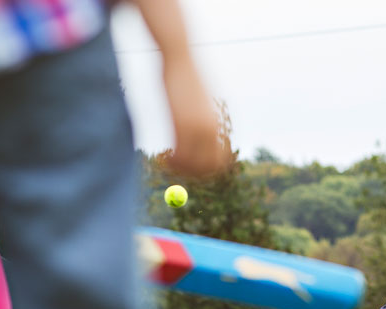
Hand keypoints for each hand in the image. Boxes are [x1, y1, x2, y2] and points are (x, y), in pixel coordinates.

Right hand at [162, 57, 228, 176]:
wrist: (180, 58)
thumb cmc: (187, 77)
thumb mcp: (199, 101)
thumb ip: (203, 119)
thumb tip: (201, 133)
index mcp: (217, 125)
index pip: (221, 160)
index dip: (207, 170)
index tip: (192, 168)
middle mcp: (212, 129)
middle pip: (209, 167)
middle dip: (194, 173)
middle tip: (178, 169)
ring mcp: (198, 127)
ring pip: (194, 164)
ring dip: (181, 170)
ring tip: (169, 164)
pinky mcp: (183, 123)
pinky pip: (180, 155)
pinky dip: (173, 162)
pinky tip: (165, 158)